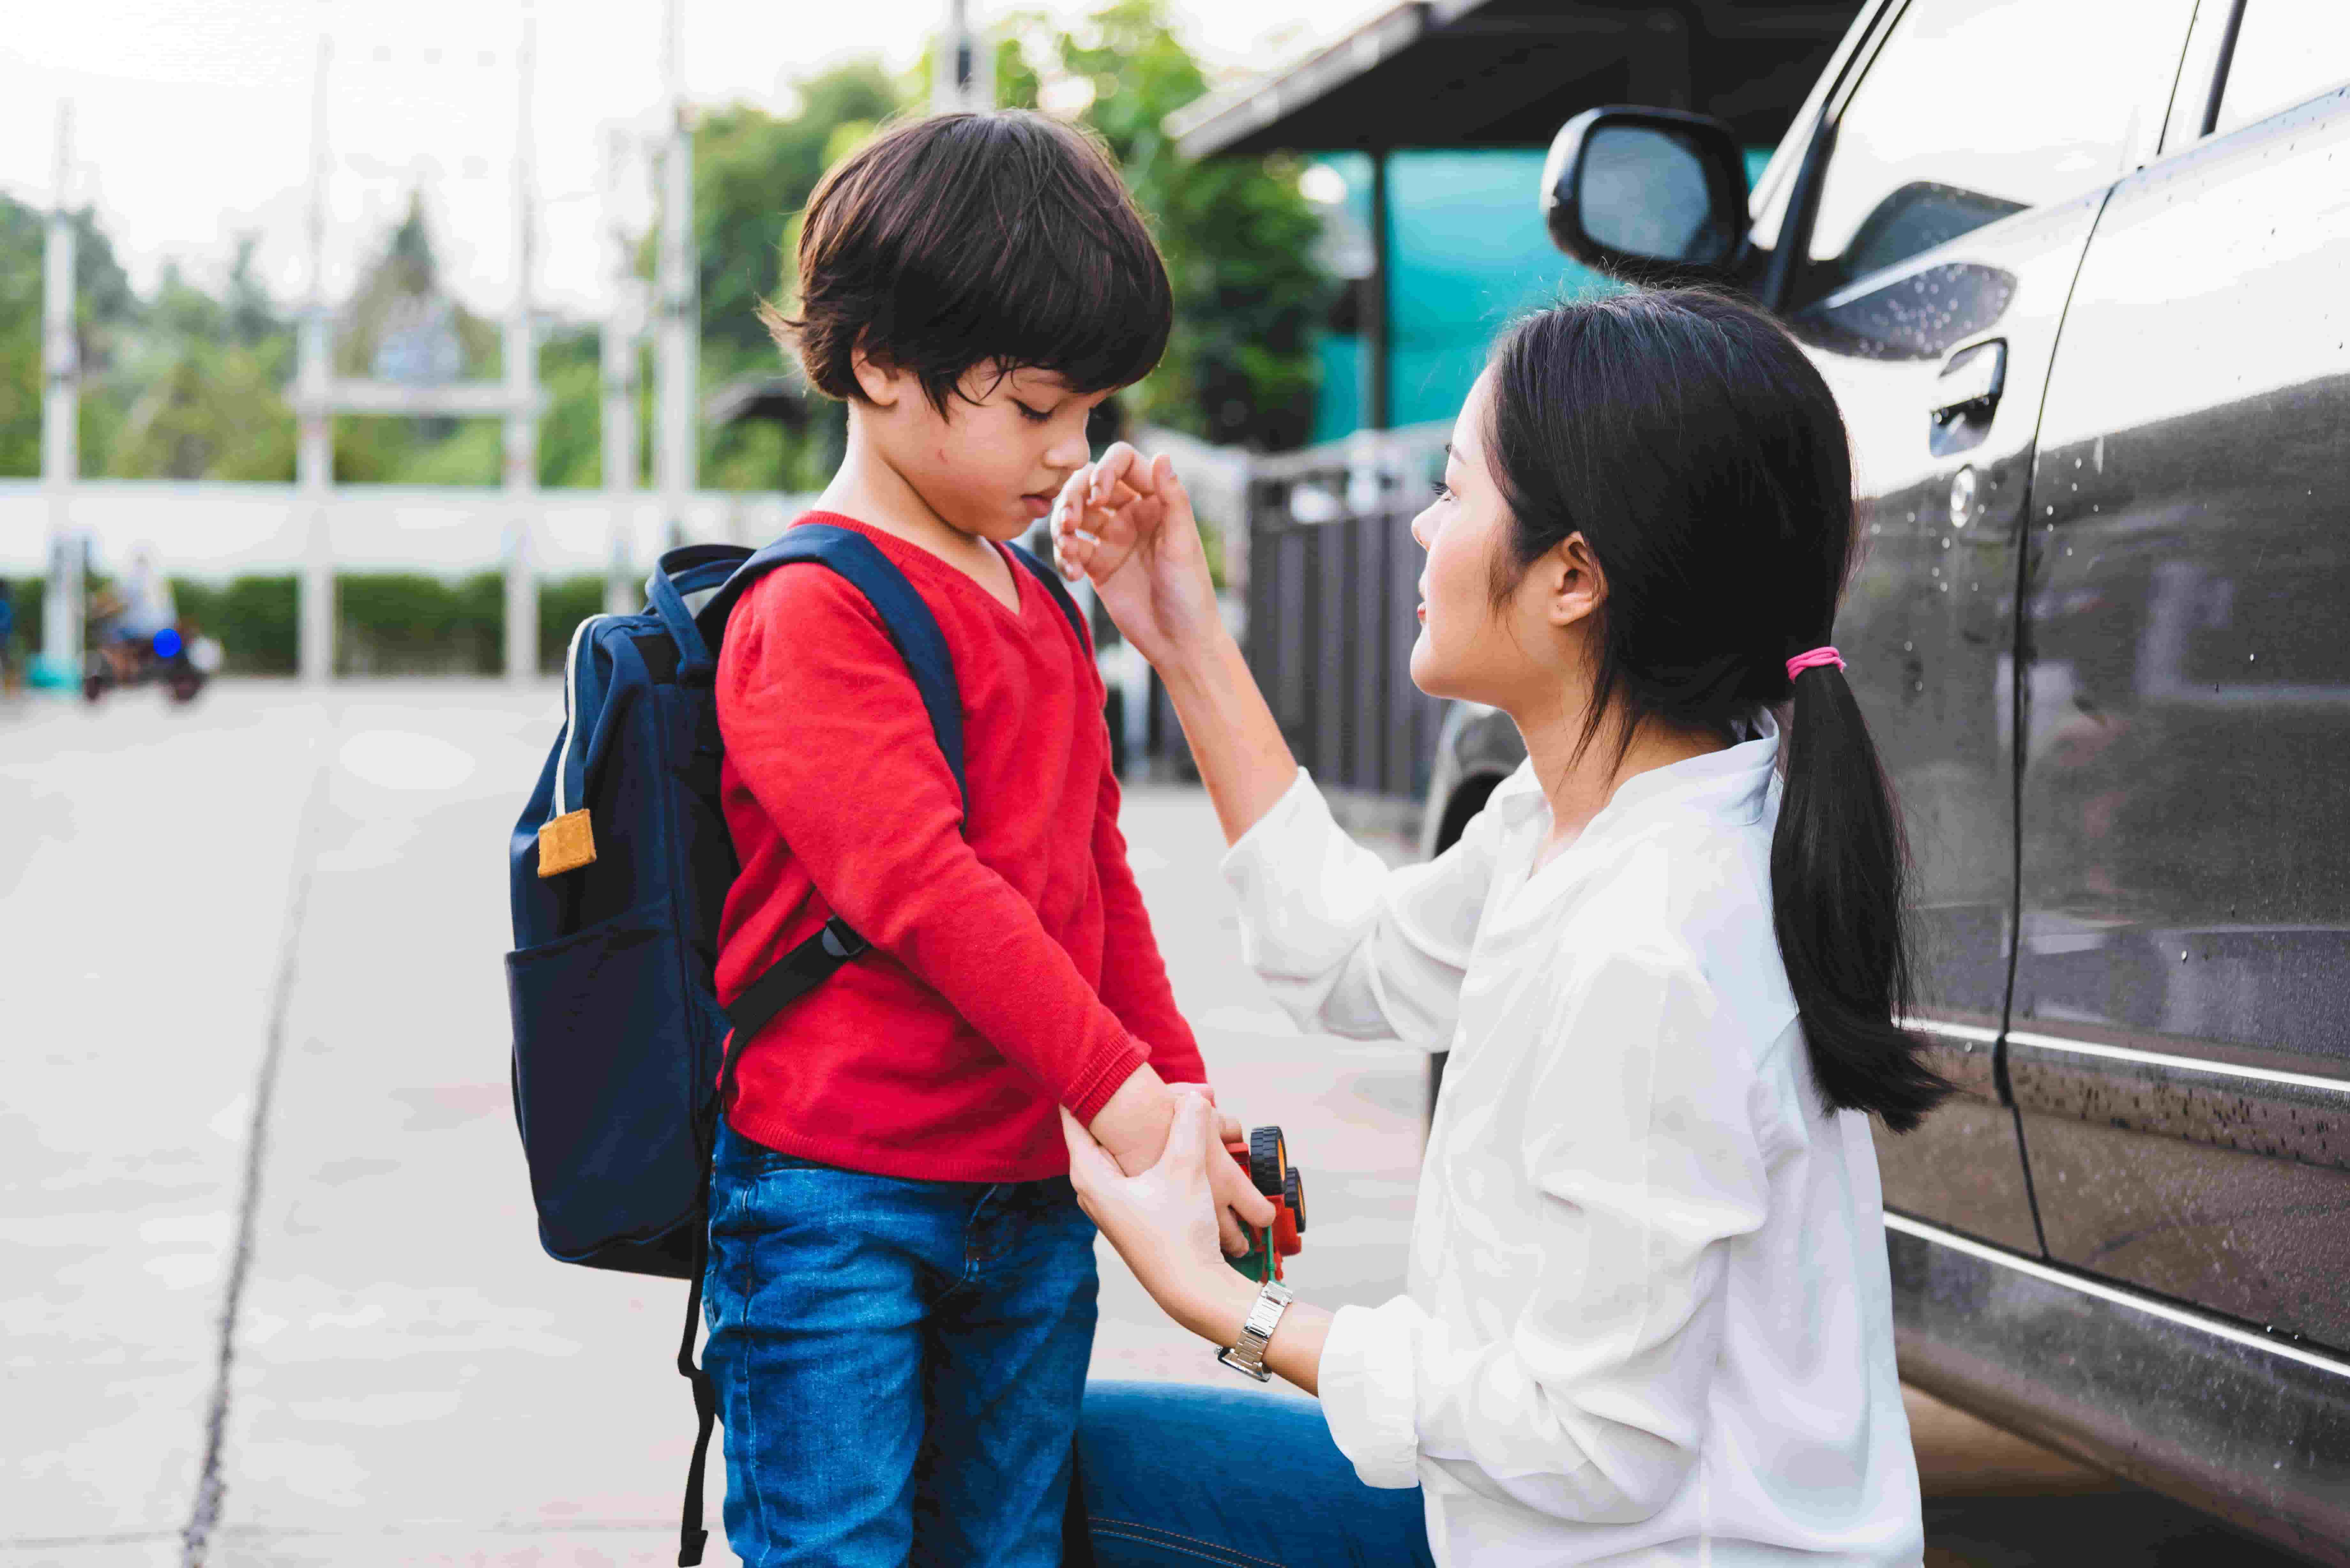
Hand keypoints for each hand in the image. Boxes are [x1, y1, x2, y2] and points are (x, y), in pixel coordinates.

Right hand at [1051, 443, 1224, 668]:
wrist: (1178, 642)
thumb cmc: (1190, 592)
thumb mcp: (1183, 543)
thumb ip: (1172, 499)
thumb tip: (1163, 455)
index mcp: (1155, 501)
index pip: (1123, 463)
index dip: (1104, 470)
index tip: (1099, 497)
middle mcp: (1131, 514)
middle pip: (1089, 484)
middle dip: (1072, 497)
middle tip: (1068, 523)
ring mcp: (1111, 539)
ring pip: (1075, 514)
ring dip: (1061, 525)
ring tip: (1066, 548)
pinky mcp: (1097, 565)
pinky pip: (1071, 549)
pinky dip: (1064, 557)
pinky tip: (1072, 574)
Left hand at [1087, 1070, 1273, 1256]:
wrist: (1193, 1289)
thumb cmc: (1180, 1234)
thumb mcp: (1186, 1171)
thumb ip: (1189, 1127)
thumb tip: (1194, 1096)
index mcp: (1090, 1176)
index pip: (1074, 1119)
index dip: (1083, 1089)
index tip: (1087, 1059)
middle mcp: (1093, 1188)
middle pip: (1099, 1132)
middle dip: (1120, 1106)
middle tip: (1137, 1075)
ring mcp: (1112, 1201)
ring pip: (1121, 1150)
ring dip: (1140, 1129)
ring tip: (1161, 1101)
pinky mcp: (1132, 1210)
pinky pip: (1134, 1167)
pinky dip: (1149, 1150)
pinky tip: (1172, 1138)